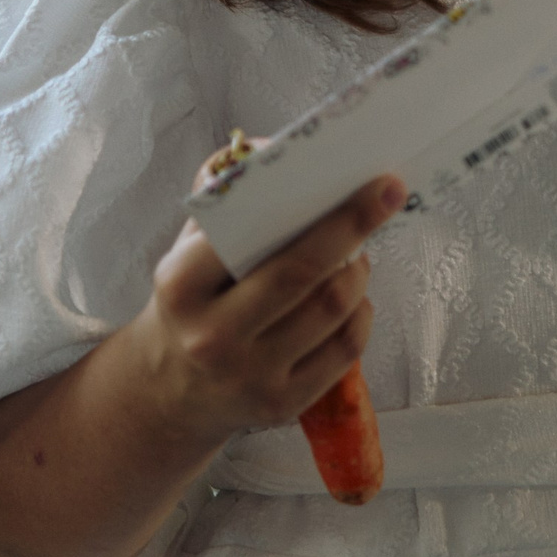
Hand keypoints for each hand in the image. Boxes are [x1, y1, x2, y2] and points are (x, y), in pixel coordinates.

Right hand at [122, 173, 400, 448]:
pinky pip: (344, 351)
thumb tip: (270, 150)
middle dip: (355, 225)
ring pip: (333, 310)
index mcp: (182, 285)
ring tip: (355, 254)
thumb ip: (224, 198)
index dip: (324, 210)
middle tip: (389, 192)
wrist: (167, 392)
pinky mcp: (280, 406)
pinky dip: (360, 315)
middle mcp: (213, 336)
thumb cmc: (192, 302)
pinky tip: (351, 300)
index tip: (367, 178)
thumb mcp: (187, 249)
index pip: (258, 240)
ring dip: (358, 272)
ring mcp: (249, 377)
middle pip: (304, 274)